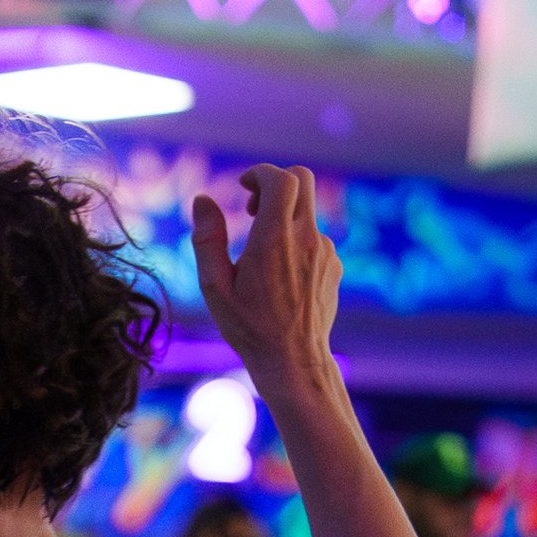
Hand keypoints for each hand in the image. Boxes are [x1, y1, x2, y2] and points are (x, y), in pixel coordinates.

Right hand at [190, 167, 339, 402]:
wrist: (293, 362)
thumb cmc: (249, 329)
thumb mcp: (216, 289)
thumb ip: (207, 241)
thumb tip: (202, 200)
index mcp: (274, 239)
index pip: (280, 179)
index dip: (261, 173)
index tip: (245, 187)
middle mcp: (305, 238)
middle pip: (302, 179)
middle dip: (277, 182)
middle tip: (256, 208)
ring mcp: (324, 250)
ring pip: (308, 211)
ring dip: (285, 218)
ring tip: (264, 254)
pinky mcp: (334, 265)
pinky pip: (316, 238)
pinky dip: (298, 242)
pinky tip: (282, 275)